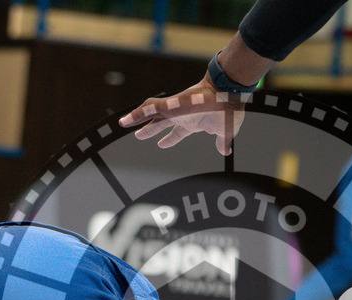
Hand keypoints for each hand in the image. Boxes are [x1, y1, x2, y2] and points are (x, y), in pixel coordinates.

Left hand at [119, 77, 244, 155]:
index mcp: (192, 124)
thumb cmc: (229, 110)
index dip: (169, 140)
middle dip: (149, 130)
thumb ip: (222, 142)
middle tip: (139, 135)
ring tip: (122, 123)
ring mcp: (174, 110)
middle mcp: (181, 116)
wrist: (227, 94)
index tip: (161, 145)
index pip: (177, 133)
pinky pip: (149, 108)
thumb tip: (226, 152)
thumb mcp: (225, 132)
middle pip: (160, 124)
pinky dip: (136, 113)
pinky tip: (124, 120)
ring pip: (150, 114)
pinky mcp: (170, 105)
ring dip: (136, 119)